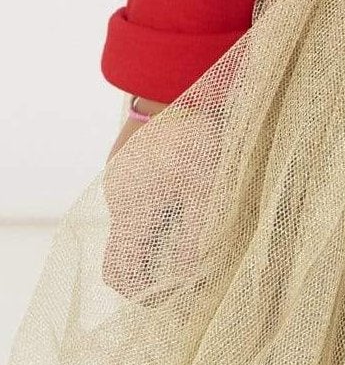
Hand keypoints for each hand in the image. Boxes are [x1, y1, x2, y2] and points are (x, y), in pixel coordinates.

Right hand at [103, 99, 223, 300]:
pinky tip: (188, 185)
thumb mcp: (207, 189)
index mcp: (131, 210)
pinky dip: (158, 201)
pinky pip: (138, 191)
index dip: (145, 293)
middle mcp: (118, 194)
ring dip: (161, 228)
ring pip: (135, 218)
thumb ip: (198, 239)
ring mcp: (120, 171)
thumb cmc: (198, 132)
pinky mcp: (130, 153)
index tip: (176, 292)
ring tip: (197, 218)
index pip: (121, 274)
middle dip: (156, 261)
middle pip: (126, 248)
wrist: (179, 71)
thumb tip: (193, 280)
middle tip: (193, 261)